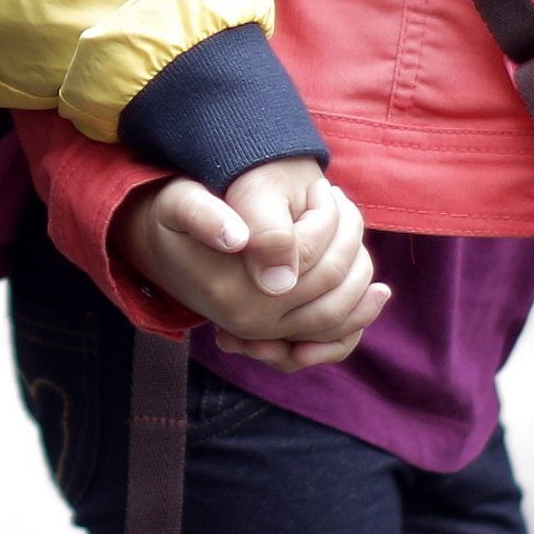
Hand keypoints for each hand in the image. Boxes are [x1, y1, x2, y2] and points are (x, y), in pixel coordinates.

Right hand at [112, 157, 389, 373]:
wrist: (157, 247)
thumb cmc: (174, 217)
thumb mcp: (181, 203)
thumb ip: (205, 215)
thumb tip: (240, 238)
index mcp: (235, 292)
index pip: (308, 264)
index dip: (328, 225)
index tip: (326, 190)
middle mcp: (251, 324)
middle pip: (329, 293)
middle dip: (349, 248)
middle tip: (344, 207)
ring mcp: (263, 336)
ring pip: (334, 322)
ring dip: (360, 292)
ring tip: (365, 251)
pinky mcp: (273, 338)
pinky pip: (325, 343)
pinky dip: (353, 325)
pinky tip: (376, 295)